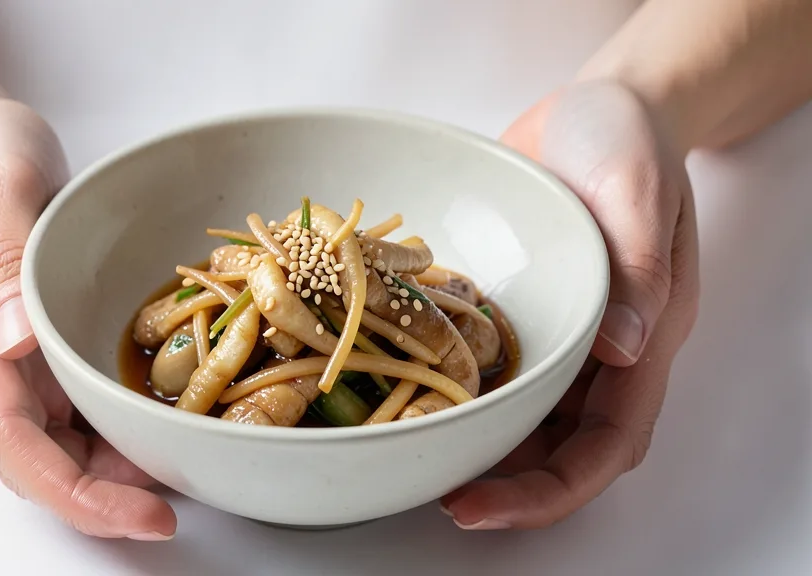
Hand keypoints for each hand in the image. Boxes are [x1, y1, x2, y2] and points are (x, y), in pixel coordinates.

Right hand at [0, 97, 176, 539]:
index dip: (65, 483)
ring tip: (173, 485)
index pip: (0, 427)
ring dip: (106, 472)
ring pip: (49, 439)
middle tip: (164, 516)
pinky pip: (70, 406)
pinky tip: (154, 436)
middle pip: (25, 452)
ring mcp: (5, 354)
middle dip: (92, 496)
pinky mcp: (36, 345)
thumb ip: (4, 254)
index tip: (134, 510)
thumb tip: (19, 343)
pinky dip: (110, 432)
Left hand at [442, 80, 699, 528]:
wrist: (589, 110)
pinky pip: (480, 363)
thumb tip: (620, 348)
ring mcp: (548, 333)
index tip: (484, 506)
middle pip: (557, 446)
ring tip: (414, 455)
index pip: (608, 441)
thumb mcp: (640, 191)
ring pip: (515, 414)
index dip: (553, 488)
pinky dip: (449, 387)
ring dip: (472, 445)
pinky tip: (401, 391)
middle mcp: (594, 349)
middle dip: (504, 484)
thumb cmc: (627, 141)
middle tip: (441, 499)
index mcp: (641, 336)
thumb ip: (640, 266)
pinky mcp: (508, 310)